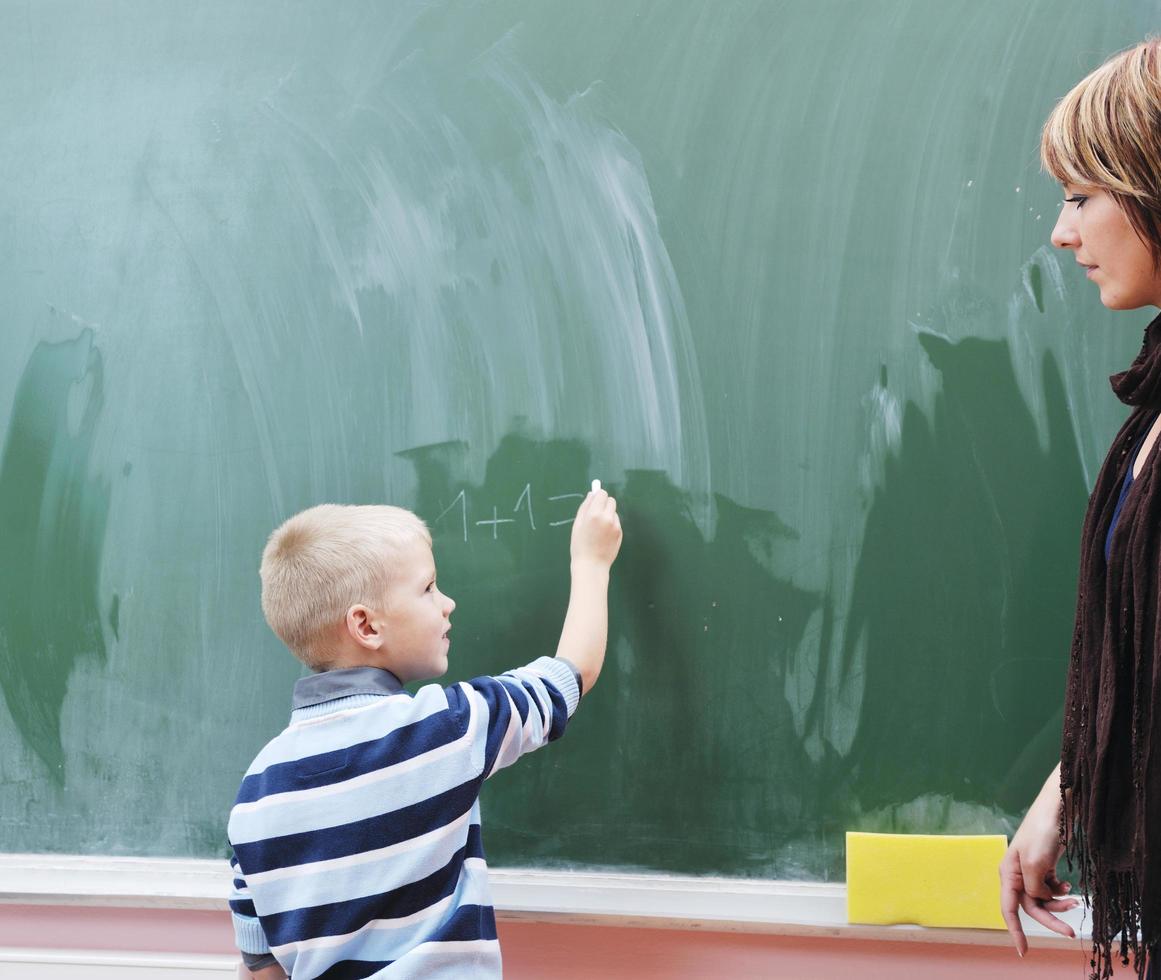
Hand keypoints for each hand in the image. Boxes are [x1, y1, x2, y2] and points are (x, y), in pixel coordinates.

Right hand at [570, 487, 622, 569]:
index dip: (598, 496)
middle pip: (611, 500)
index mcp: (594, 514)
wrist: (592, 565)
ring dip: (608, 514)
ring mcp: (616, 525)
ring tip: (598, 529)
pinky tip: (604, 536)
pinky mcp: (620, 532)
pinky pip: (616, 522)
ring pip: (614, 512)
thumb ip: (585, 507)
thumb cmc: (580, 545)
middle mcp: (608, 517)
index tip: (594, 502)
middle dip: (604, 503)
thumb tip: (592, 494)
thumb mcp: (577, 524)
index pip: (602, 494)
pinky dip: (611, 524)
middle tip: (596, 514)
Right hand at [999, 767, 1078, 955]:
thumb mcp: (1035, 864)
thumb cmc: (1042, 833)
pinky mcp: (1044, 865)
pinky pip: (1050, 888)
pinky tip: (1069, 886)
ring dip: (1059, 903)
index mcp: (1008, 873)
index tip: (1023, 951)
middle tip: (1070, 931)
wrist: (1058, 809)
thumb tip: (1039, 900)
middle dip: (1050, 918)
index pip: (1008, 908)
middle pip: (1032, 906)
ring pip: (1043, 898)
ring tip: (1075, 900)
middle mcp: (1017, 874)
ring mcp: (1031, 869)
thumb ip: (1034, 888)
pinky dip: (1060, 891)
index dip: (1015, 931)